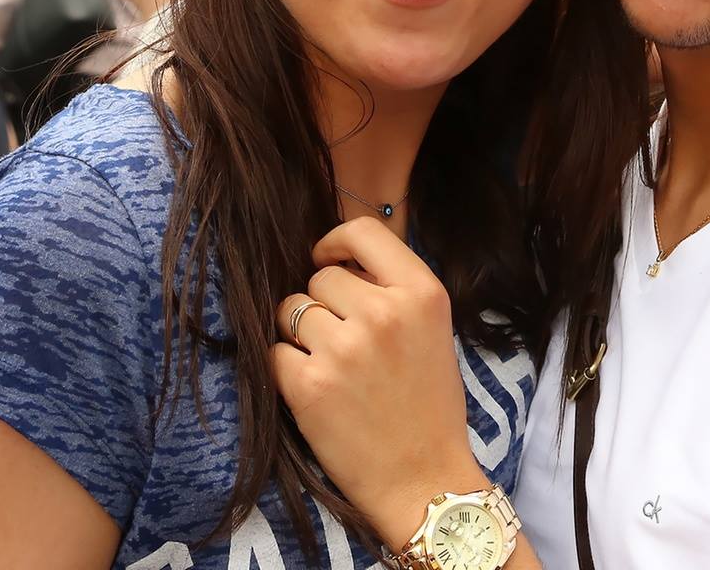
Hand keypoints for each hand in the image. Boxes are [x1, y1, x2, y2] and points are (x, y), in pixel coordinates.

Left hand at [273, 218, 484, 545]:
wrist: (424, 477)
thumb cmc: (428, 402)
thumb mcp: (433, 327)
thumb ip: (393, 288)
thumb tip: (338, 262)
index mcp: (422, 292)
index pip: (364, 232)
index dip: (336, 242)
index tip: (328, 259)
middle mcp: (384, 312)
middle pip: (322, 276)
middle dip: (323, 302)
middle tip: (342, 337)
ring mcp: (345, 348)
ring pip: (293, 310)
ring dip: (301, 333)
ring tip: (330, 364)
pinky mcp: (310, 385)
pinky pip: (276, 352)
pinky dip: (288, 368)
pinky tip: (316, 389)